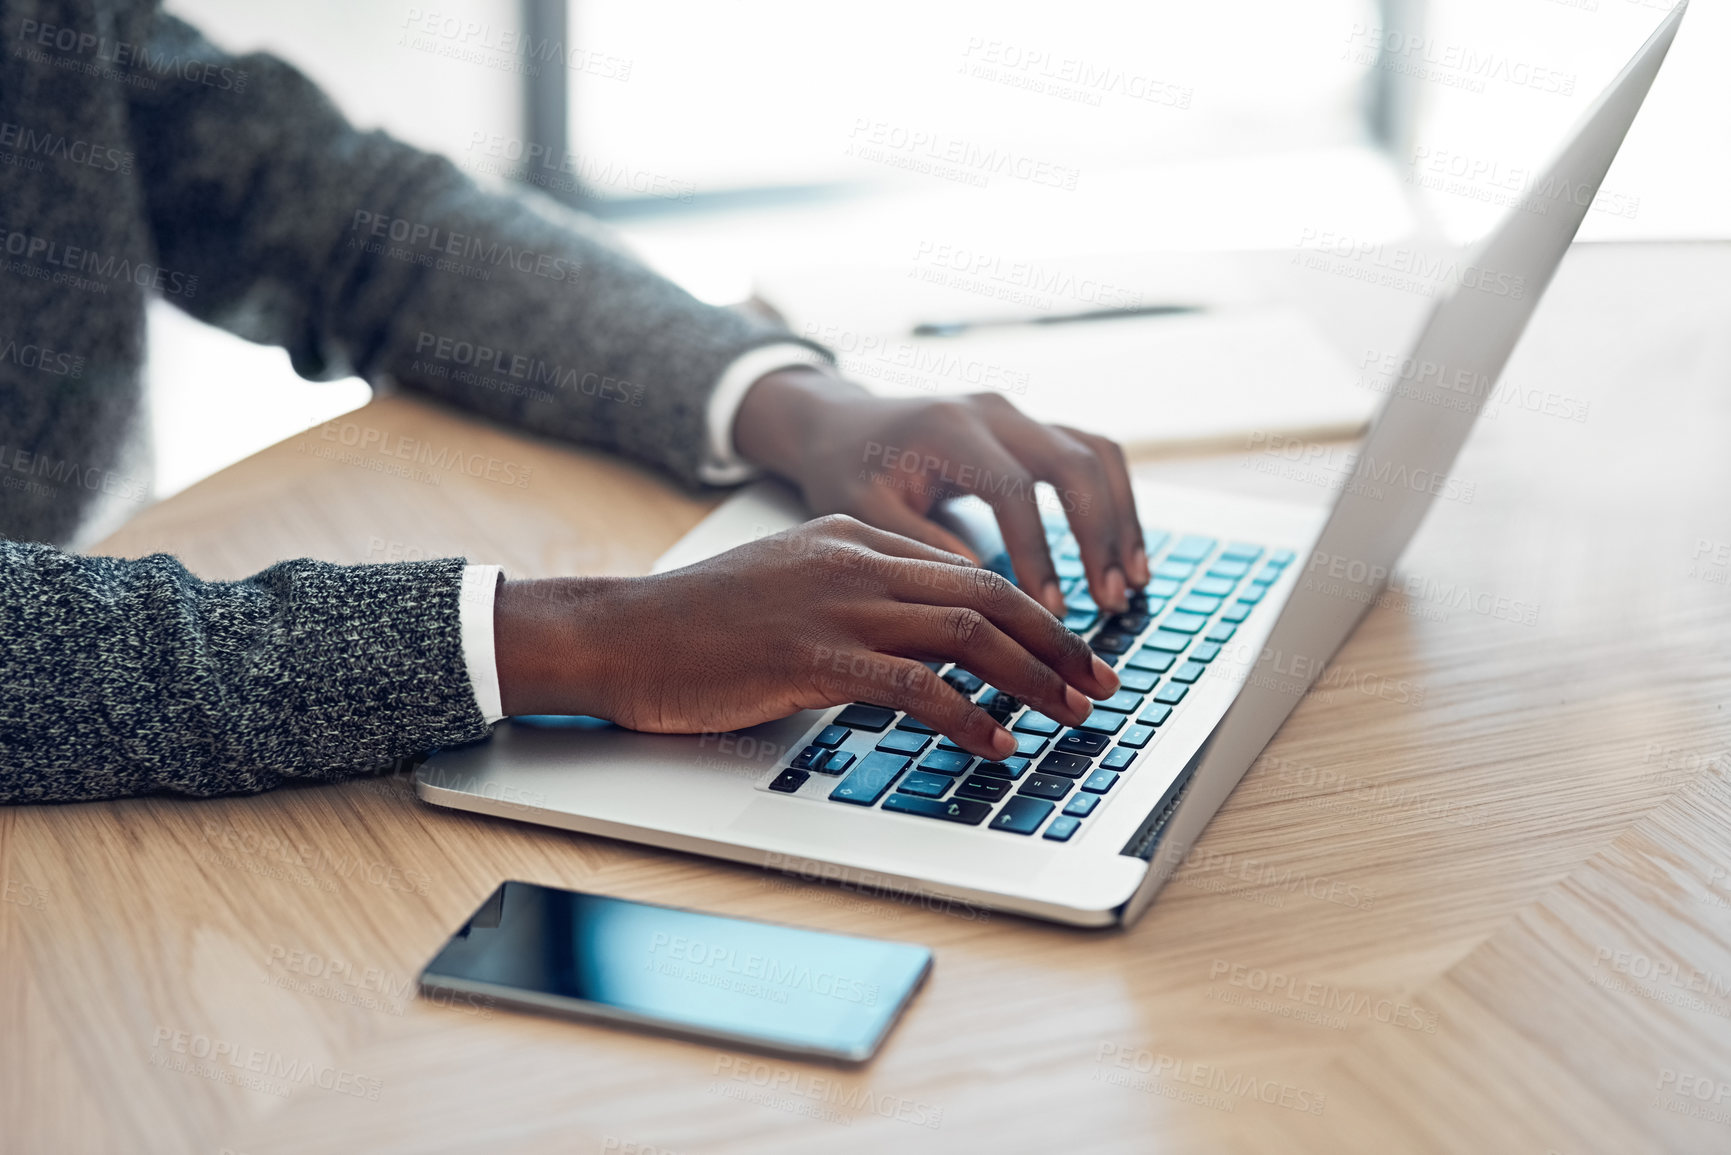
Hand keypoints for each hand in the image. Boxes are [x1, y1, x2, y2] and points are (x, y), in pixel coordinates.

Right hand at [493, 516, 1119, 758]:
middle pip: (988, 592)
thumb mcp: (789, 586)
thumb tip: (925, 646)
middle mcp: (854, 561)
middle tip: (1101, 682)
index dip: (1034, 612)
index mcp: (852, 537)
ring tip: (1073, 713)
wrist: (619, 633)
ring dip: (1033, 677)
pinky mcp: (811, 657)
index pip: (968, 567)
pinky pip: (913, 683)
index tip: (1072, 651)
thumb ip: (856, 599)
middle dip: (1057, 641)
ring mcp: (834, 606)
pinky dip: (968, 714)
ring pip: (967, 632)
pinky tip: (996, 741)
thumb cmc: (696, 623)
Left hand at [733, 366, 1150, 615]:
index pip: (1013, 489)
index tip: (1050, 609)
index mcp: (949, 428)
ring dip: (1122, 518)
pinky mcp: (1033, 429)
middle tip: (1109, 601)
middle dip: (1099, 535)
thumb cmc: (847, 470)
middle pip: (1073, 462)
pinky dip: (1116, 502)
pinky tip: (1124, 555)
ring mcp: (1019, 415)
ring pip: (1097, 453)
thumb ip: (919, 546)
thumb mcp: (863, 511)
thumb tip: (983, 595)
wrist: (844, 424)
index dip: (1038, 551)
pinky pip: (1093, 455)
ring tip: (1132, 583)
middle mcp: (994, 411)